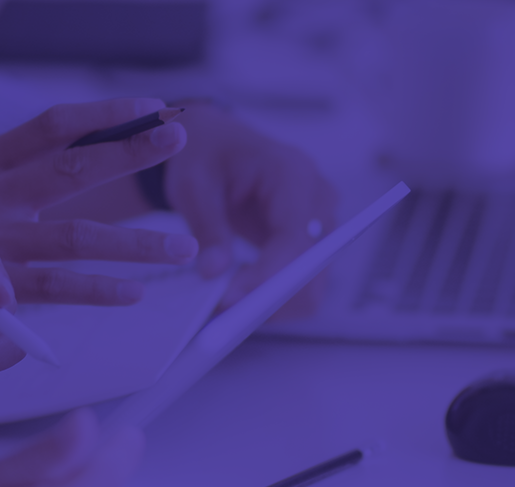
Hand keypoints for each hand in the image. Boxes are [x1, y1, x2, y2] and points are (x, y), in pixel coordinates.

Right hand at [0, 99, 198, 306]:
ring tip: (184, 248)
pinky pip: (50, 289)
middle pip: (70, 168)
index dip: (104, 114)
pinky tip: (131, 293)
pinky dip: (92, 291)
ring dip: (134, 243)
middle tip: (179, 139)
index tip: (154, 104)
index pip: (52, 125)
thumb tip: (115, 144)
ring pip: (73, 237)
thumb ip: (38, 174)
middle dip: (129, 152)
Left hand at [164, 104, 339, 315]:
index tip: (231, 301)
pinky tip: (238, 298)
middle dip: (271, 299)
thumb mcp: (194, 185)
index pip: (296, 238)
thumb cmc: (206, 154)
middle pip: (313, 269)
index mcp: (293, 175)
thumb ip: (207, 228)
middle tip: (222, 315)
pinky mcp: (309, 244)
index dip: (268, 276)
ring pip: (311, 286)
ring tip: (224, 309)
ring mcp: (320, 223)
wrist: (216, 145)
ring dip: (271, 305)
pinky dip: (271, 300)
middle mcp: (318, 200)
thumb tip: (214, 273)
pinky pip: (301, 285)